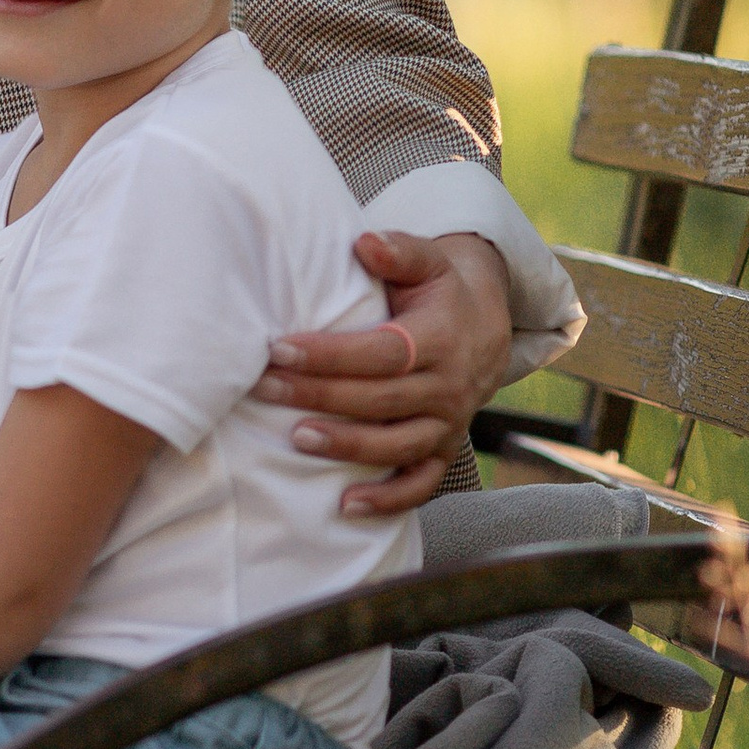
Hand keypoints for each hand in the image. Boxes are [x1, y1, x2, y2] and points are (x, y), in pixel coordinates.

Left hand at [253, 229, 513, 516]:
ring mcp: (447, 424)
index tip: (279, 349)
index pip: (382, 352)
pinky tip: (344, 505)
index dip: (330, 354)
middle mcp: (448, 387)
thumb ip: (398, 251)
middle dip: (320, 396)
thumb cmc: (437, 292)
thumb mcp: (428, 261)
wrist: (484, 328)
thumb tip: (364, 242)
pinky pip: (420, 484)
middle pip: (380, 399)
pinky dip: (388, 500)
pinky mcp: (443, 451)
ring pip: (397, 444)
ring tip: (295, 438)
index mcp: (440, 338)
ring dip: (346, 446)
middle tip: (264, 388)